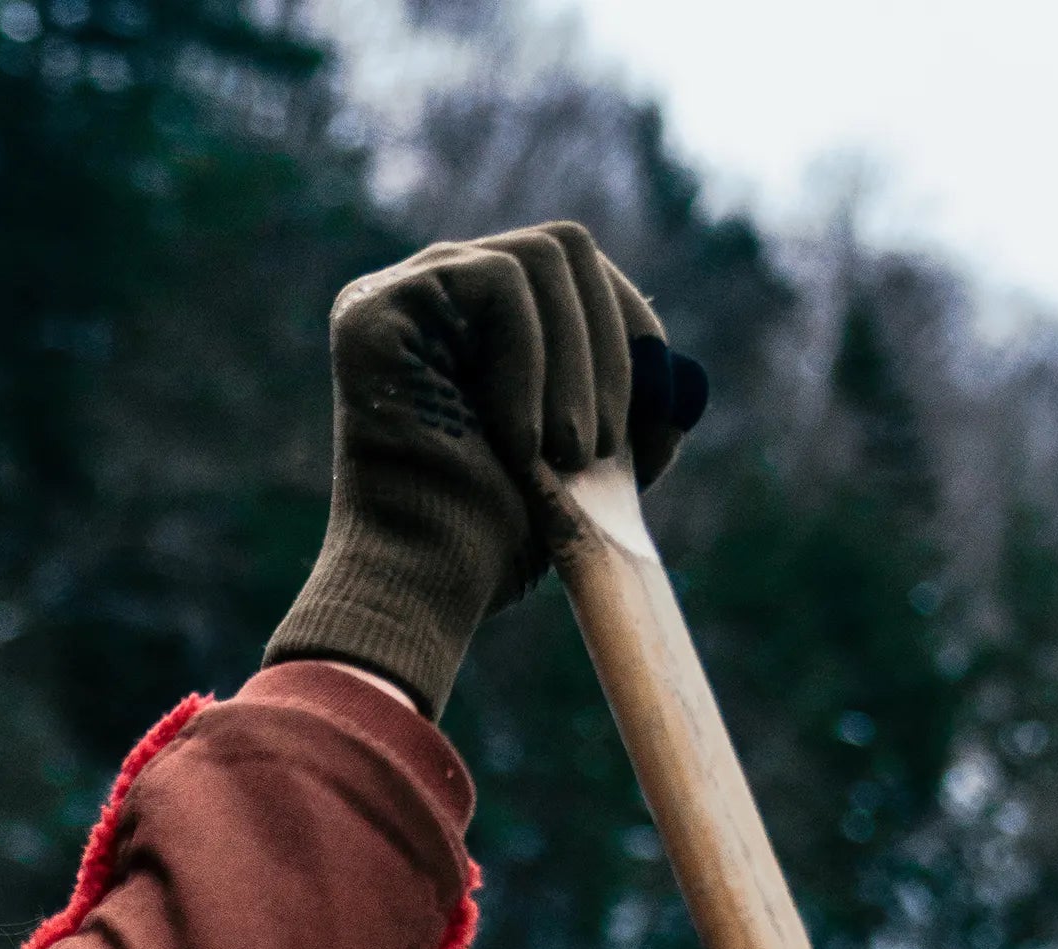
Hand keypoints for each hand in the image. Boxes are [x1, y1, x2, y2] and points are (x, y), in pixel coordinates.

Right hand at [266, 220, 705, 716]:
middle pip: (561, 248)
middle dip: (607, 345)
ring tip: (562, 456)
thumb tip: (682, 382)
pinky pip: (498, 282)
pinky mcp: (374, 308)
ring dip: (575, 363)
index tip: (658, 410)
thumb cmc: (490, 542)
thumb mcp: (585, 458)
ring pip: (538, 258)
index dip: (630, 326)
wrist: (426, 590)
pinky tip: (518, 441)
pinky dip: (530, 361)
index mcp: (467, 321)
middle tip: (600, 448)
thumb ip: (624, 403)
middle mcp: (426, 295)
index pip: (572, 271)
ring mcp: (394, 294)